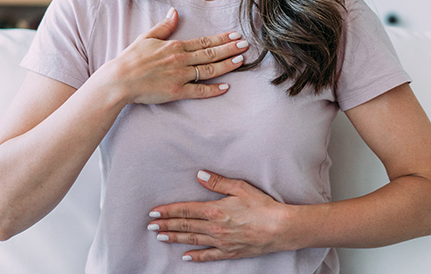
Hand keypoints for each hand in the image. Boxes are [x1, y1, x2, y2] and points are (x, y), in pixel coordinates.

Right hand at [93, 8, 247, 105]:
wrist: (119, 80)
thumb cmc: (130, 59)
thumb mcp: (147, 37)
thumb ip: (164, 26)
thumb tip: (174, 12)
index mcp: (175, 46)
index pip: (203, 41)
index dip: (221, 38)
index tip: (235, 34)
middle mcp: (180, 59)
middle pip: (211, 53)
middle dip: (230, 48)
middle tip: (246, 45)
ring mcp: (180, 76)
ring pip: (209, 70)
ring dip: (227, 65)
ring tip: (241, 61)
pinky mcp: (177, 92)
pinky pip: (199, 91)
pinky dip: (213, 90)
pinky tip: (226, 87)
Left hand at [148, 170, 289, 261]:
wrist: (280, 228)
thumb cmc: (262, 206)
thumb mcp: (240, 187)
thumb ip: (217, 182)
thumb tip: (200, 175)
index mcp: (215, 210)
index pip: (185, 210)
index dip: (168, 211)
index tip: (154, 212)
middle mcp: (214, 228)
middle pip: (185, 226)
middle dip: (166, 225)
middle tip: (150, 226)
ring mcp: (221, 242)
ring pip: (192, 239)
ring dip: (174, 237)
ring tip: (161, 236)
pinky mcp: (229, 252)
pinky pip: (208, 255)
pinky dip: (195, 256)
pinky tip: (185, 256)